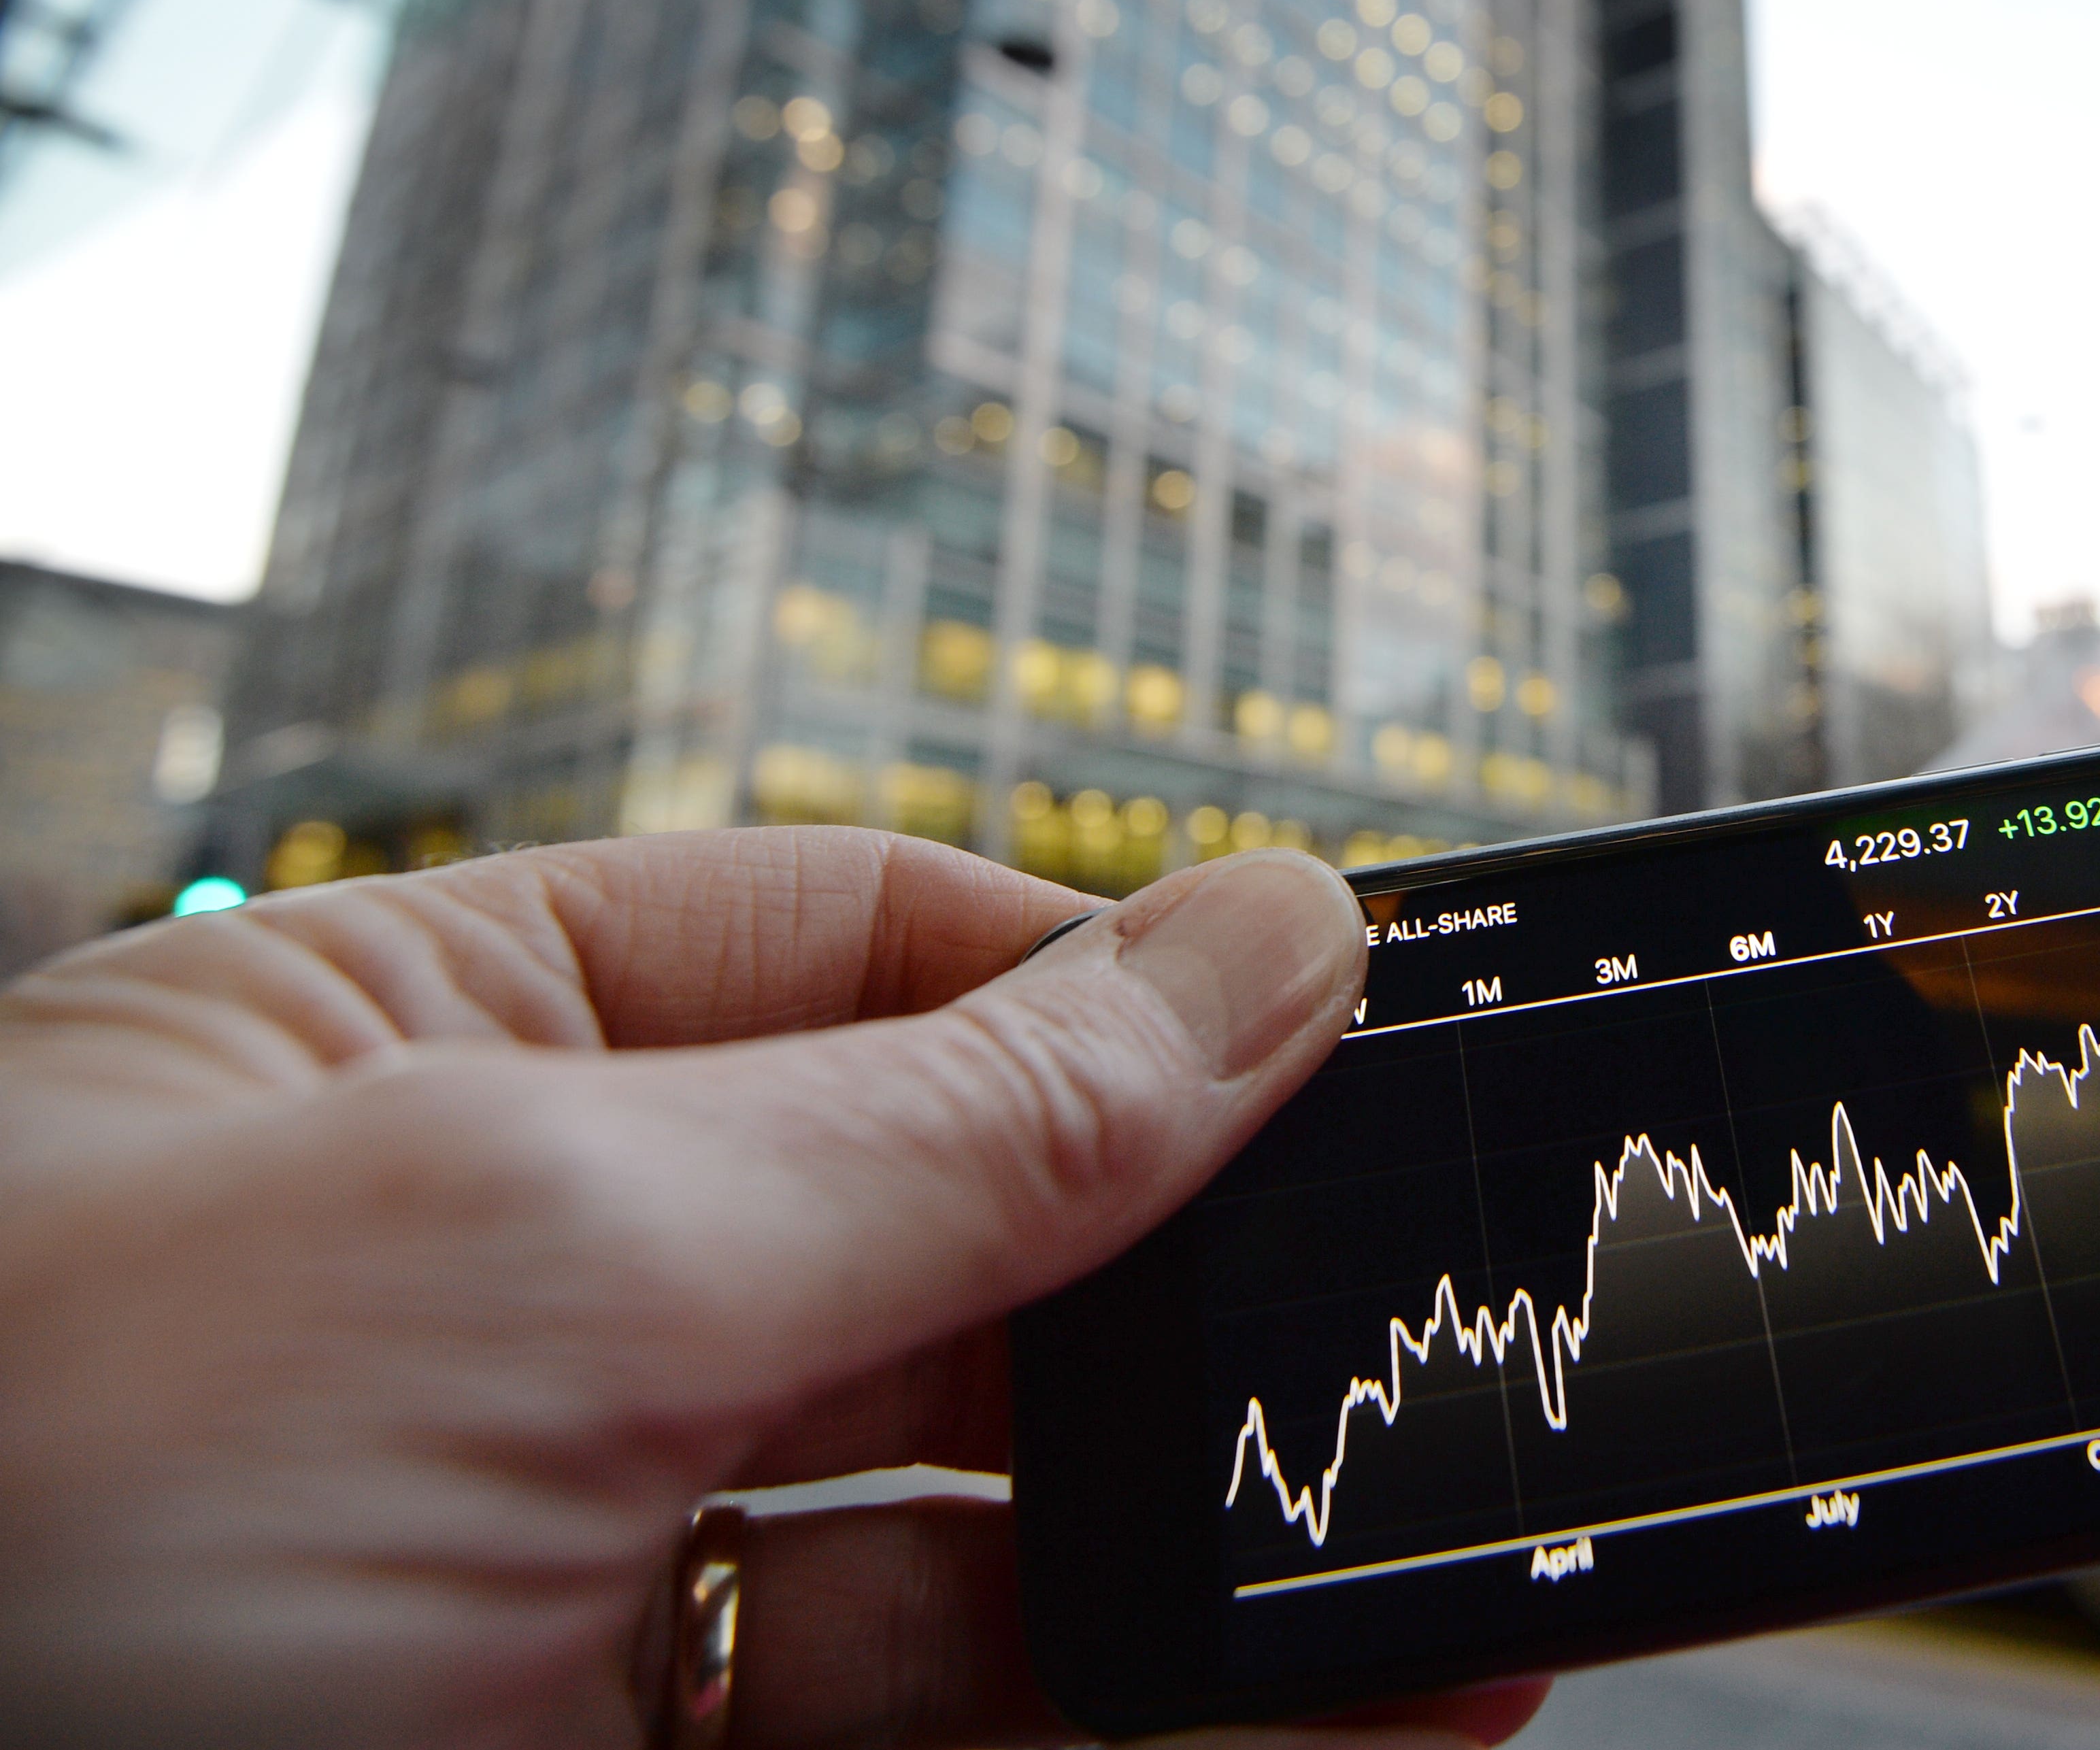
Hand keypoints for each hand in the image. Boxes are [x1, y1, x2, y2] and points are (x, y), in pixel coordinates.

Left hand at [0, 832, 1549, 1749]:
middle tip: (1444, 1325)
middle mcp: (497, 1319)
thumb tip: (1263, 942)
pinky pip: (948, 1740)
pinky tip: (1331, 1710)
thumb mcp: (535, 1252)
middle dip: (1196, 1297)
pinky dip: (1152, 1730)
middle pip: (947, 1260)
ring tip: (1438, 1570)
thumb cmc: (20, 1542)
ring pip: (971, 1549)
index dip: (1113, 991)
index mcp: (422, 1071)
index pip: (854, 957)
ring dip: (1213, 1558)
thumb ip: (946, 1116)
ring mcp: (558, 1593)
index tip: (1354, 1040)